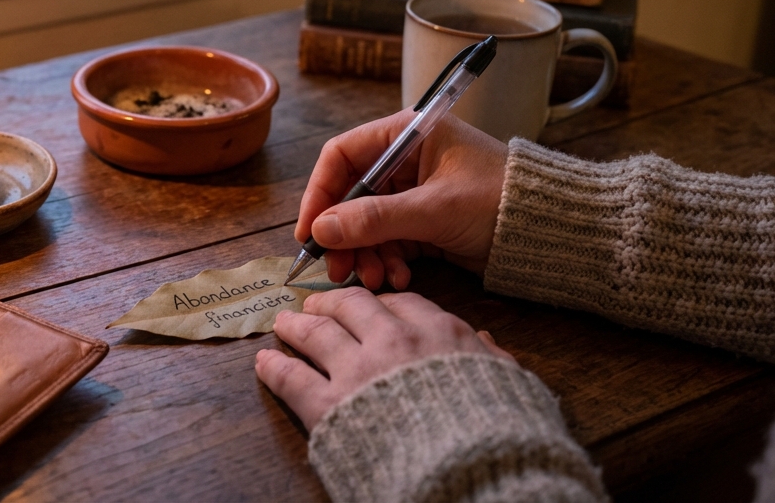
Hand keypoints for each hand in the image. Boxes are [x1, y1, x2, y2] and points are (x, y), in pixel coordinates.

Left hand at [254, 287, 513, 428]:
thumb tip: (482, 340)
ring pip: (315, 332)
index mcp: (441, 333)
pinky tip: (262, 361)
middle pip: (351, 306)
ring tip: (283, 324)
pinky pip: (291, 377)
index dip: (379, 303)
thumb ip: (491, 358)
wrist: (475, 471)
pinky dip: (273, 366)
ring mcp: (357, 370)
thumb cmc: (499, 431)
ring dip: (296, 325)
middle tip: (315, 303)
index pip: (401, 303)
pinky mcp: (329, 406)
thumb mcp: (512, 386)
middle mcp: (393, 341)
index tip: (368, 304)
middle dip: (330, 302)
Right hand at [295, 111, 506, 289]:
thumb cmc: (500, 201)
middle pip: (351, 195)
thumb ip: (375, 219)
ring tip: (374, 280)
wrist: (552, 231)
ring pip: (368, 224)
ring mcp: (415, 193)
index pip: (342, 155)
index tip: (309, 231)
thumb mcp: (435, 209)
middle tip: (337, 270)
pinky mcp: (425, 223)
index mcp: (408, 133)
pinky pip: (390, 242)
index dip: (320, 193)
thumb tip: (320, 230)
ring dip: (365, 255)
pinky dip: (388, 262)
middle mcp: (406, 159)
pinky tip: (398, 279)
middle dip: (343, 235)